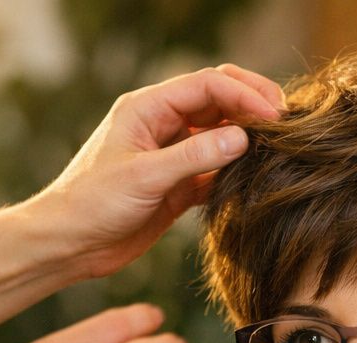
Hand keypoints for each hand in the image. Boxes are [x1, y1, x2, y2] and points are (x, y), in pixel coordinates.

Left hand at [40, 64, 282, 278]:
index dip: (244, 95)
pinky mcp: (178, 185)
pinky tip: (256, 180)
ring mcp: (172, 155)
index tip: (274, 117)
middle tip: (286, 124)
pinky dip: (237, 172)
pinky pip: (216, 169)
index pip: (207, 85)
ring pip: (221, 134)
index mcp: (147, 108)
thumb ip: (194, 156)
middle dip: (252, 106)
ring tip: (279, 151)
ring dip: (248, 139)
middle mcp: (162, 125)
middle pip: (219, 101)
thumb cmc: (92, 203)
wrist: (69, 244)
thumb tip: (243, 139)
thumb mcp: (144, 176)